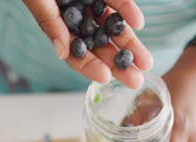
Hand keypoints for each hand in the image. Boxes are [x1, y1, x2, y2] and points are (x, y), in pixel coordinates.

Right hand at [22, 0, 152, 88]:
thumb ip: (49, 21)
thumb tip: (61, 52)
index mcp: (58, 25)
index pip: (75, 52)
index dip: (89, 67)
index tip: (105, 78)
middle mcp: (77, 17)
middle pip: (100, 45)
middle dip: (118, 63)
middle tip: (136, 80)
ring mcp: (91, 3)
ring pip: (113, 28)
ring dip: (130, 45)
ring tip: (147, 62)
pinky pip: (117, 1)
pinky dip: (127, 11)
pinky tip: (138, 23)